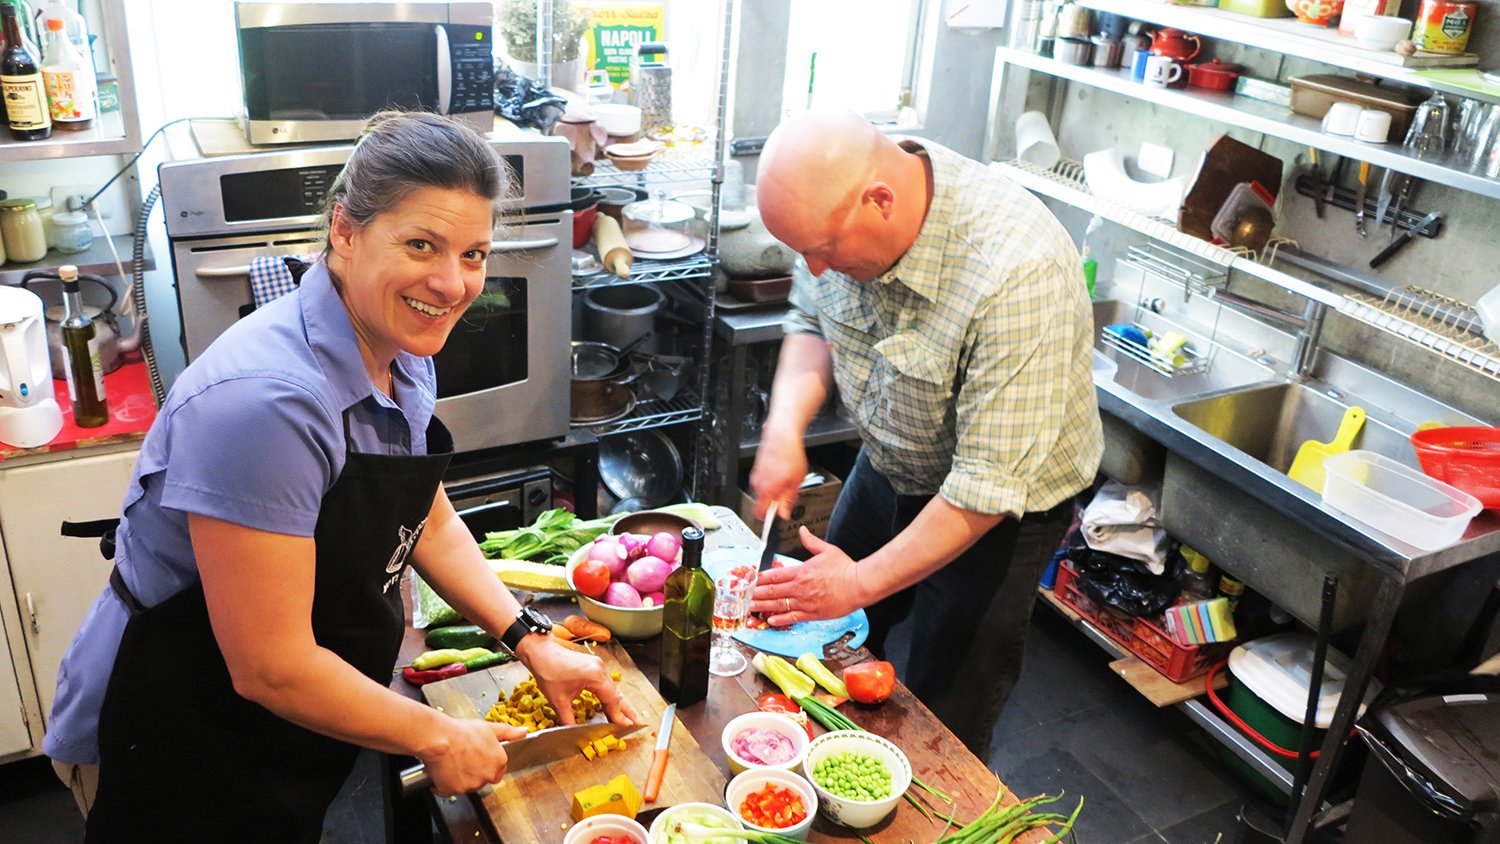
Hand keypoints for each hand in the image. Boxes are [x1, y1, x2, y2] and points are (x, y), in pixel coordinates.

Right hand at [421, 717, 526, 796]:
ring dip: (460, 778)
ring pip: (466, 785)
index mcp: (499, 762)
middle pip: (482, 778)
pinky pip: (449, 790)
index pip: (498, 771)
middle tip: (463, 758)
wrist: (440, 739)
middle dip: (473, 771)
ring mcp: (471, 785)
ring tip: (452, 761)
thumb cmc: (462, 732)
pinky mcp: (454, 791)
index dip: (486, 763)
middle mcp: (487, 776)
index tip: (477, 758)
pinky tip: (443, 770)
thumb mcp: (489, 728)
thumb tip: (523, 732)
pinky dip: (445, 784)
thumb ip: (508, 732)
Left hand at [515, 635, 641, 727]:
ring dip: (619, 703)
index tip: (625, 727)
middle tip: (637, 722)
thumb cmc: (548, 671)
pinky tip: (611, 704)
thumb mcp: (558, 700)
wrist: (540, 652)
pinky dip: (610, 695)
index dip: (618, 715)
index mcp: (595, 676)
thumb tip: (573, 734)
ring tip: (627, 716)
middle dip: (627, 709)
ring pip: (612, 688)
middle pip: (617, 693)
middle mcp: (600, 669)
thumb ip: (568, 719)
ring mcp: (598, 666)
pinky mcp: (593, 666)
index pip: (612, 699)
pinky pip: (606, 683)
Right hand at [749, 428, 806, 519]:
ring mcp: (756, 476)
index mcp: (766, 490)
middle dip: (774, 502)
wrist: (781, 434)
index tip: (777, 517)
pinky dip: (771, 481)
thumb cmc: (789, 454)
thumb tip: (784, 514)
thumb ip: (788, 500)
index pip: (760, 514)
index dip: (769, 519)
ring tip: (787, 479)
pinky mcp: (757, 469)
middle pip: (762, 503)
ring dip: (774, 491)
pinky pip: (763, 482)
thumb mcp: (795, 482)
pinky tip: (782, 471)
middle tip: (788, 493)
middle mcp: (757, 484)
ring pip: (763, 492)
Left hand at [749, 527, 866, 625]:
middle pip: (772, 591)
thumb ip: (811, 542)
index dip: (760, 578)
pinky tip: (771, 620)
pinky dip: (781, 619)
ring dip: (763, 606)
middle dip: (756, 593)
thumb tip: (802, 531)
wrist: (859, 584)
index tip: (750, 580)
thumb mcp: (827, 550)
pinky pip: (793, 617)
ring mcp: (805, 602)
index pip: (775, 575)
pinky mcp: (813, 613)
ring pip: (779, 605)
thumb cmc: (845, 568)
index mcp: (802, 571)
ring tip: (750, 608)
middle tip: (744, 596)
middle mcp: (800, 587)